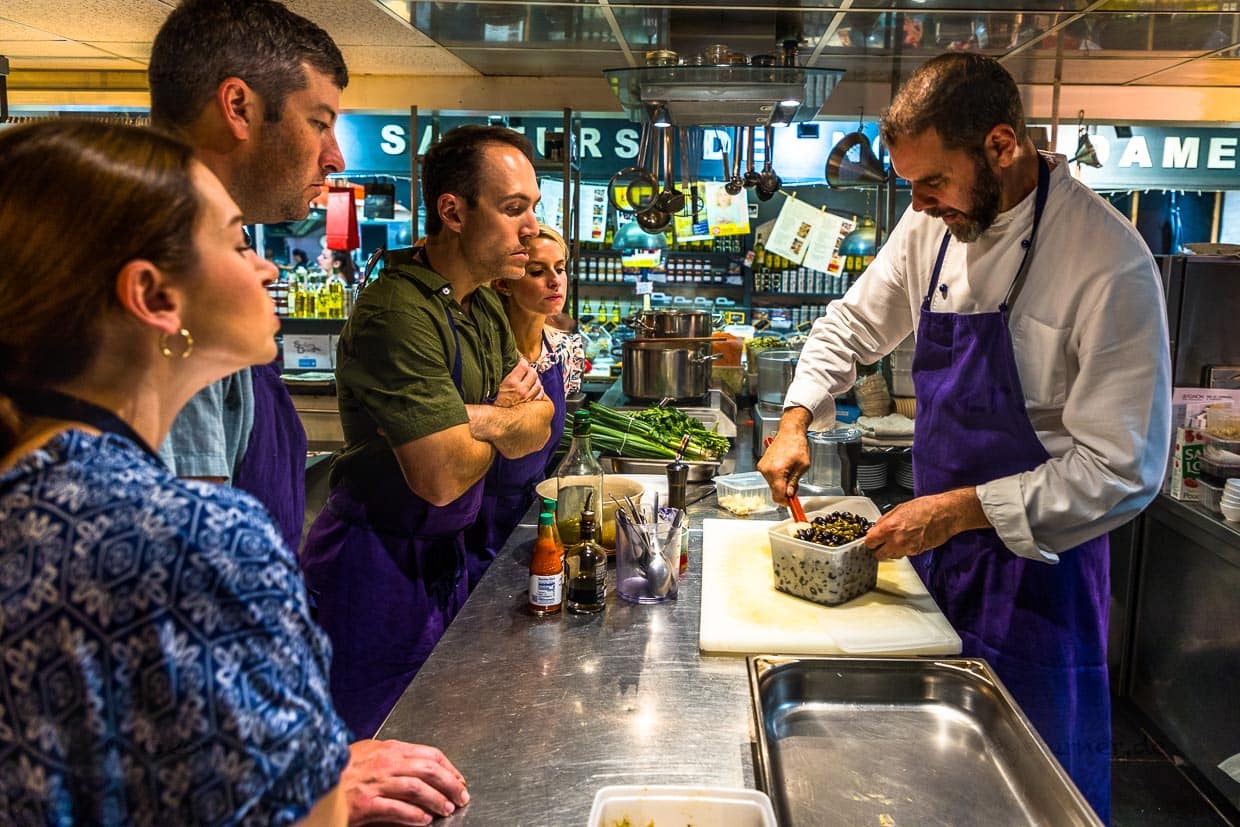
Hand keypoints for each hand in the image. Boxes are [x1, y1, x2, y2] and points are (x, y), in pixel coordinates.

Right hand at [342, 739, 468, 825]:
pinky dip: (414, 815)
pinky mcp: (366, 804)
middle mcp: (385, 763)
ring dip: (436, 800)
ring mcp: (376, 783)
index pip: (429, 754)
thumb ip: (392, 755)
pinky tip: (424, 821)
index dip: (449, 768)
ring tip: (446, 809)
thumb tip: (418, 764)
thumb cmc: (340, 769)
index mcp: (389, 749)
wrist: (314, 781)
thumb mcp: (368, 752)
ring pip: (417, 788)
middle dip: (450, 784)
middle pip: (429, 770)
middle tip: (460, 796)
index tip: (458, 779)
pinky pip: (397, 809)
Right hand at [493, 360, 542, 407]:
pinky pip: (540, 394)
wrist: (496, 417)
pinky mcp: (530, 404)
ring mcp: (527, 397)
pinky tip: (535, 389)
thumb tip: (509, 365)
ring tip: (531, 379)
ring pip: (538, 383)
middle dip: (530, 370)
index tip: (521, 362)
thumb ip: (505, 374)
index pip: (523, 366)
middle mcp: (521, 389)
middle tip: (527, 370)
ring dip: (535, 380)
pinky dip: (539, 390)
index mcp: (512, 382)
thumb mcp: (496, 384)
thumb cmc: (493, 400)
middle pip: (533, 373)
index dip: (523, 362)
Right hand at [757, 426, 809, 505]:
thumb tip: (790, 494)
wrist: (789, 431)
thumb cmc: (797, 444)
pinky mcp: (762, 464)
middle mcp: (766, 470)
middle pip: (774, 491)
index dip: (786, 502)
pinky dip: (777, 478)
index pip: (778, 495)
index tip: (792, 505)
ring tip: (791, 473)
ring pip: (772, 485)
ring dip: (781, 484)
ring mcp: (762, 467)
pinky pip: (770, 477)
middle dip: (785, 492)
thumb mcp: (802, 466)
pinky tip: (785, 470)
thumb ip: (794, 482)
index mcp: (776, 471)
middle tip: (796, 486)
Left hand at [864, 487, 987, 559]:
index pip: (869, 543)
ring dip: (891, 550)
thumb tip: (876, 528)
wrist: (945, 514)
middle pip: (878, 555)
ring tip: (896, 539)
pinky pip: (903, 554)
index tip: (872, 539)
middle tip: (881, 542)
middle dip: (878, 548)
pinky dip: (903, 550)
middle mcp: (897, 541)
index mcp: (889, 528)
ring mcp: (907, 549)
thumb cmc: (926, 508)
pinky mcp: (916, 552)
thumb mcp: (898, 509)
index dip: (870, 541)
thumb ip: (884, 521)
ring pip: (891, 557)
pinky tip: (907, 539)